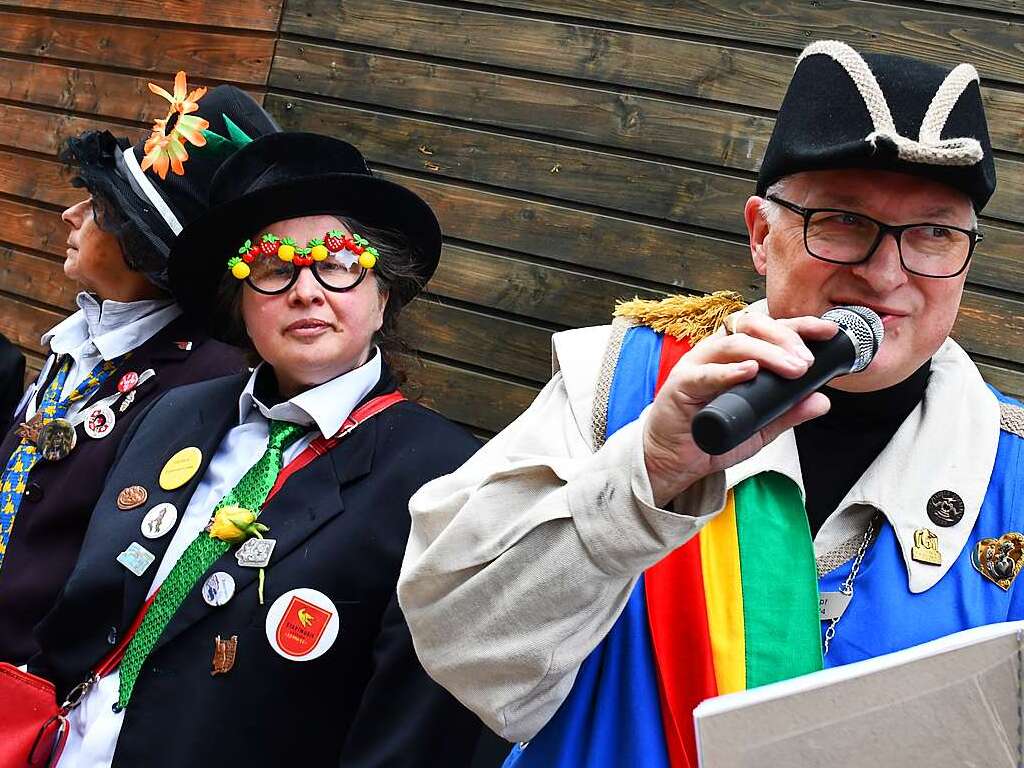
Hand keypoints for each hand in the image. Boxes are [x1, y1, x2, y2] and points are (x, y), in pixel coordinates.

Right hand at [643, 312, 837, 505]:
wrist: (674, 460)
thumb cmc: (710, 436)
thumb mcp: (760, 427)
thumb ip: (788, 413)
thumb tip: (822, 401)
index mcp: (735, 355)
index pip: (769, 329)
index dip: (798, 326)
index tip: (827, 332)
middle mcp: (716, 353)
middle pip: (751, 326)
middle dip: (785, 337)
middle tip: (807, 361)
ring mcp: (697, 365)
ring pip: (732, 344)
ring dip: (766, 353)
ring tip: (791, 369)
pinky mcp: (680, 384)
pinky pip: (704, 373)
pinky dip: (728, 371)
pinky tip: (748, 371)